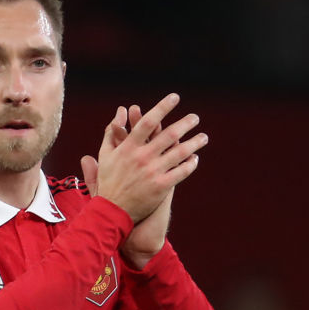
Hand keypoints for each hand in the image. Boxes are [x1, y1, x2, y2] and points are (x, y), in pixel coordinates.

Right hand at [80, 94, 207, 255]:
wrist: (112, 212)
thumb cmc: (109, 181)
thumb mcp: (105, 154)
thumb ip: (112, 131)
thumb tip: (120, 110)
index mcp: (128, 147)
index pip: (149, 121)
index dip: (163, 107)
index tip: (175, 97)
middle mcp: (142, 157)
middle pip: (169, 134)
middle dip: (186, 123)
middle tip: (195, 118)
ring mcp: (153, 172)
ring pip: (180, 152)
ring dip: (195, 143)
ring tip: (203, 137)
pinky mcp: (161, 187)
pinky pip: (182, 172)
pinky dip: (191, 164)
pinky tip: (195, 159)